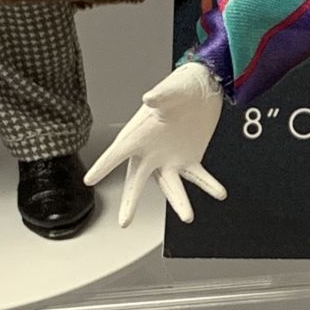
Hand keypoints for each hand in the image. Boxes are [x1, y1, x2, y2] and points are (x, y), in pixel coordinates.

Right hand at [84, 62, 226, 226]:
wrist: (204, 88)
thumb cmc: (181, 87)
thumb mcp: (171, 89)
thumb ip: (161, 96)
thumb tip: (150, 98)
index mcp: (139, 135)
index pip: (117, 153)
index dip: (103, 166)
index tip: (90, 180)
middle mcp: (152, 152)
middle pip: (137, 181)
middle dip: (131, 202)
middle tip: (124, 222)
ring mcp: (171, 159)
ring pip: (171, 186)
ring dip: (179, 202)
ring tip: (187, 217)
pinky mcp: (190, 159)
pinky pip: (199, 177)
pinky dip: (209, 185)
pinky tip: (220, 193)